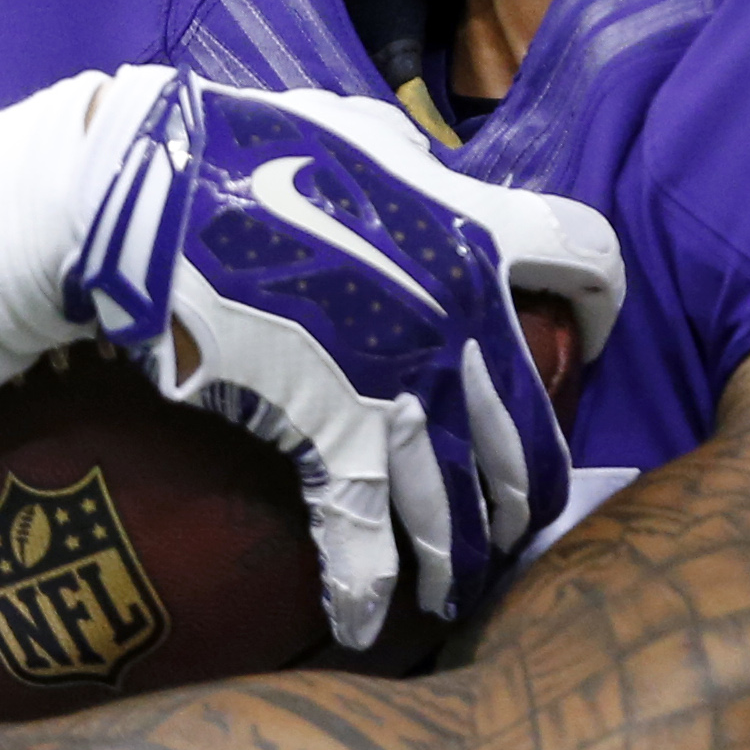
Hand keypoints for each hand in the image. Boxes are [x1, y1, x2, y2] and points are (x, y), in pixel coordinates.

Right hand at [65, 75, 622, 646]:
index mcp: (474, 228)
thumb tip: (424, 171)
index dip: (597, 306)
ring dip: (466, 554)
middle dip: (531, 485)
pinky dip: (365, 587)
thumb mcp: (354, 128)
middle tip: (518, 517)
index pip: (591, 262)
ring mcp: (400, 383)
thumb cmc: (245, 143)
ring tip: (460, 591)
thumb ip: (411, 162)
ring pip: (464, 497)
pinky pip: (363, 533)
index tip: (581, 340)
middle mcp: (458, 316)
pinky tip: (364, 620)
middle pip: (534, 425)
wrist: (153, 191)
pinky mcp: (332, 433)